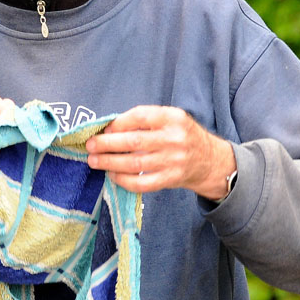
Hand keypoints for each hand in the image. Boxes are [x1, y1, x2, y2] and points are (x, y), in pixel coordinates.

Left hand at [86, 105, 236, 199]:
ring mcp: (173, 161)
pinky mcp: (171, 179)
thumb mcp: (171, 118)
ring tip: (94, 161)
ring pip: (135, 164)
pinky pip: (142, 183)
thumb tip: (109, 128)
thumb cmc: (182, 135)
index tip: (104, 129)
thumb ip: (145, 119)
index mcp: (173, 118)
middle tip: (90, 145)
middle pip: (134, 142)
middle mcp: (174, 139)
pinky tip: (112, 175)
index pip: (140, 117)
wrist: (209, 160)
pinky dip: (123, 180)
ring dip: (110, 163)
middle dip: (107, 144)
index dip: (118, 123)